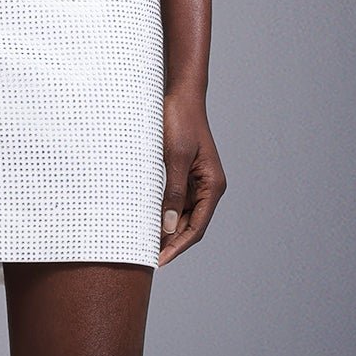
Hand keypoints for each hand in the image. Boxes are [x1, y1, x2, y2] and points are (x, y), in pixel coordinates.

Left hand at [158, 86, 225, 265]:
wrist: (178, 96)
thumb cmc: (180, 121)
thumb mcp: (175, 157)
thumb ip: (173, 191)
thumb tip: (169, 225)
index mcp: (213, 185)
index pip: (197, 227)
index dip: (178, 246)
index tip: (159, 260)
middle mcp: (207, 187)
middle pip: (189, 225)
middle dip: (170, 242)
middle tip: (146, 257)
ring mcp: (195, 182)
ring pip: (180, 216)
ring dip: (164, 229)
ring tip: (142, 242)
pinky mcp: (182, 175)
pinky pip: (172, 201)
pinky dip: (160, 212)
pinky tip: (144, 219)